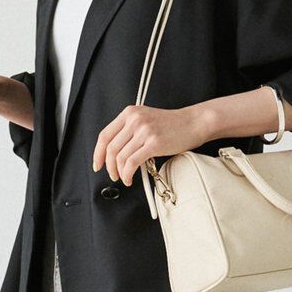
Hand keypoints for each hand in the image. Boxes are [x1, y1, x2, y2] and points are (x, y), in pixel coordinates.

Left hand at [92, 104, 207, 185]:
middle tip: (113, 175)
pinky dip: (127, 174)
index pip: (105, 135)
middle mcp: (134, 119)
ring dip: (119, 173)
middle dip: (109, 167)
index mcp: (129, 113)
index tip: (97, 164)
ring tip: (125, 178)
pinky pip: (132, 162)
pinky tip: (130, 178)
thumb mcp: (146, 120)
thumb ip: (129, 131)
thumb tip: (114, 155)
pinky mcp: (154, 142)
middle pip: (111, 148)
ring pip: (120, 157)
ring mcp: (144, 130)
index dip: (98, 153)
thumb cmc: (171, 124)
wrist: (193, 123)